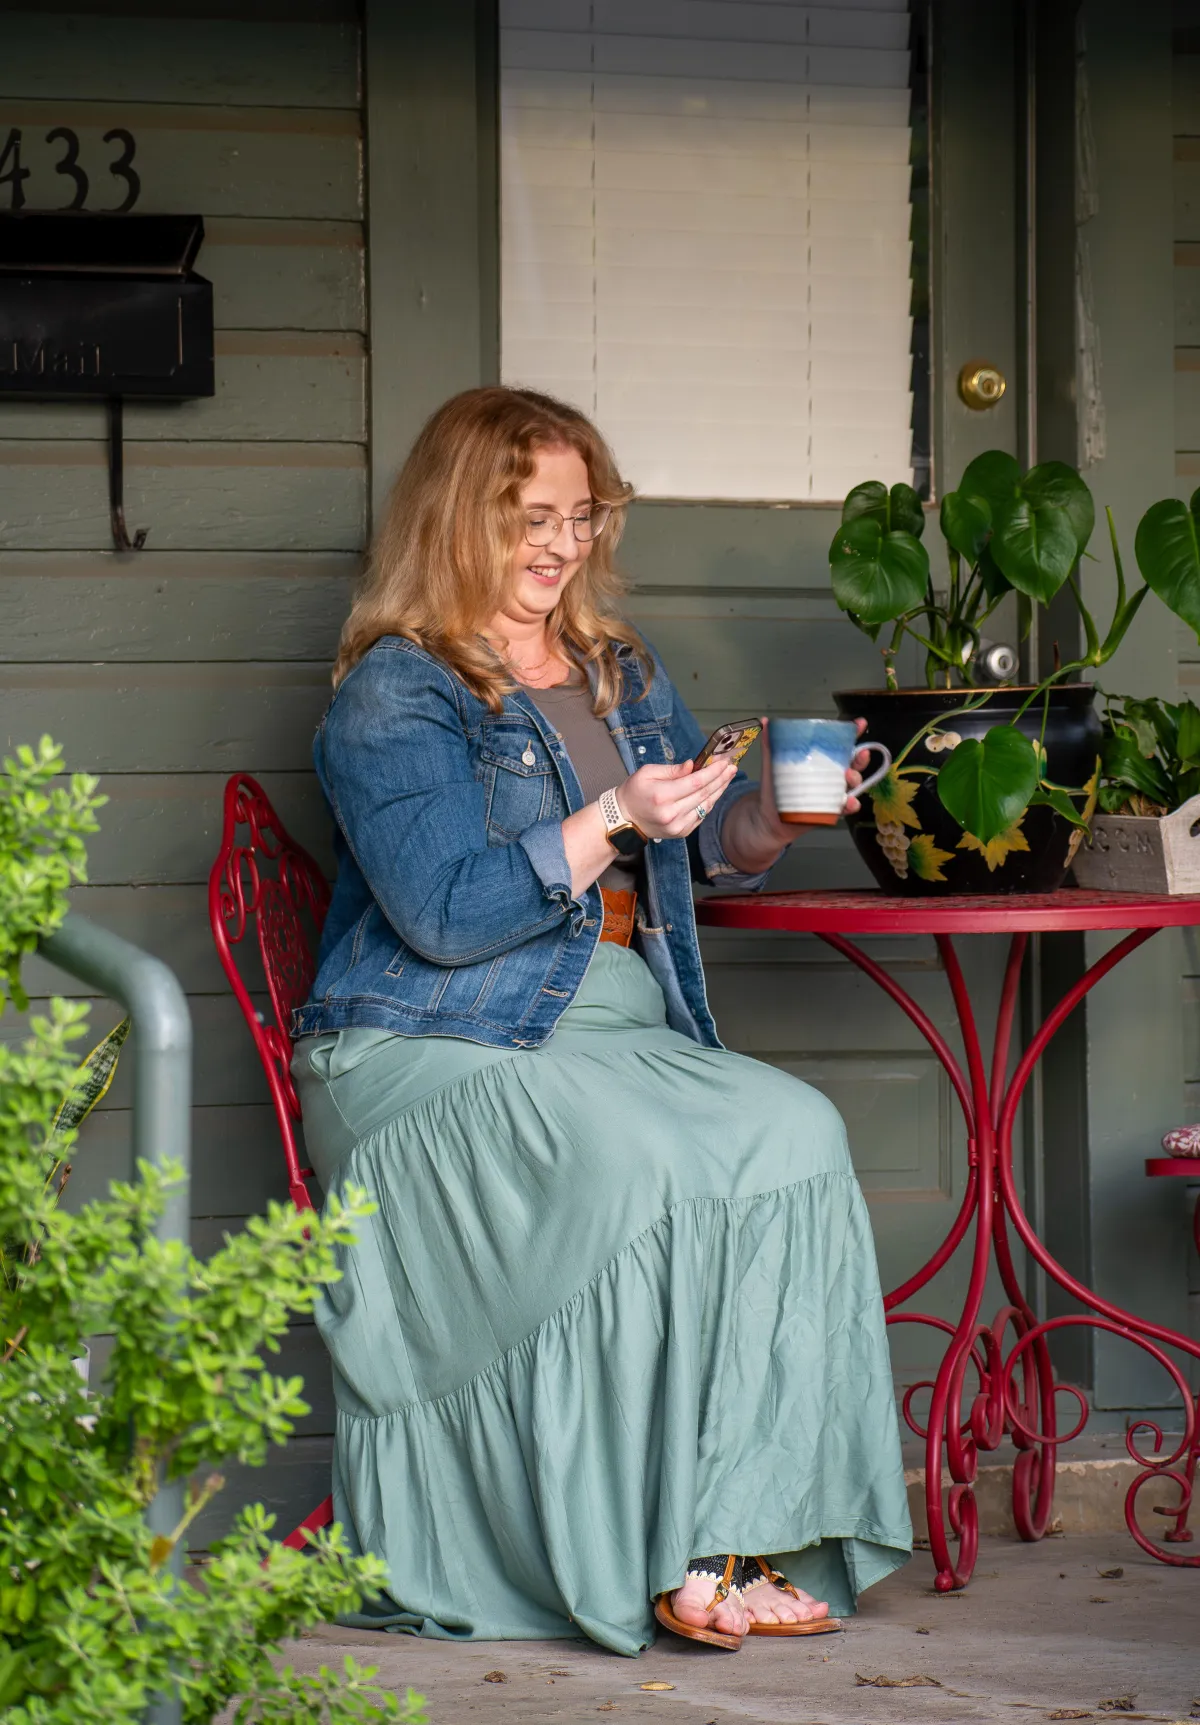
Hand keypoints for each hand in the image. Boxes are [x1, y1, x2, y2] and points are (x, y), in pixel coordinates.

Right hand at [616, 755, 738, 841]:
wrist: (624, 819)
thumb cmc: (634, 792)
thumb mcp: (647, 773)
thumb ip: (672, 770)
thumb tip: (693, 765)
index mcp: (662, 796)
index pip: (695, 782)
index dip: (713, 772)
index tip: (724, 762)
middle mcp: (672, 813)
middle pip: (704, 794)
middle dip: (720, 779)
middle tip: (732, 767)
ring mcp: (678, 826)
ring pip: (706, 805)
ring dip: (719, 790)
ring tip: (727, 777)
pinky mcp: (681, 832)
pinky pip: (701, 815)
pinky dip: (710, 802)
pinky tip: (715, 791)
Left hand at [720, 717, 871, 872]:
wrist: (767, 818)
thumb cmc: (775, 788)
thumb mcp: (773, 765)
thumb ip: (771, 745)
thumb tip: (766, 721)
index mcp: (821, 761)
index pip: (841, 745)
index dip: (853, 734)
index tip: (860, 724)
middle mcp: (831, 776)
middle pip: (852, 764)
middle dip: (860, 758)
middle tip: (861, 754)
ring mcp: (832, 793)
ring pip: (852, 785)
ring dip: (855, 779)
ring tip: (848, 776)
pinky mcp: (830, 811)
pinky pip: (845, 808)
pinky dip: (850, 804)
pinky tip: (848, 802)